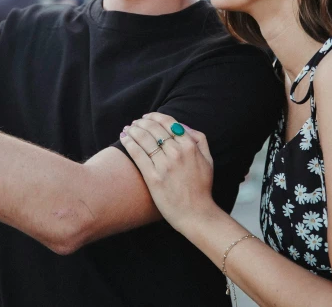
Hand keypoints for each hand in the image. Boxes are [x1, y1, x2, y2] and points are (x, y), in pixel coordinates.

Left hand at [119, 112, 216, 231]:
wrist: (196, 214)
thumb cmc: (201, 188)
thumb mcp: (208, 160)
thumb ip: (199, 140)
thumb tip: (184, 127)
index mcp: (190, 146)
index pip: (169, 123)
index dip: (155, 116)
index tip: (147, 116)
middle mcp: (177, 152)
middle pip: (154, 128)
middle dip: (142, 122)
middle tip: (135, 122)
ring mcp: (164, 165)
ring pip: (144, 138)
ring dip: (133, 129)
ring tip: (127, 128)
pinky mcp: (153, 177)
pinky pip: (138, 154)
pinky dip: (129, 142)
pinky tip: (123, 137)